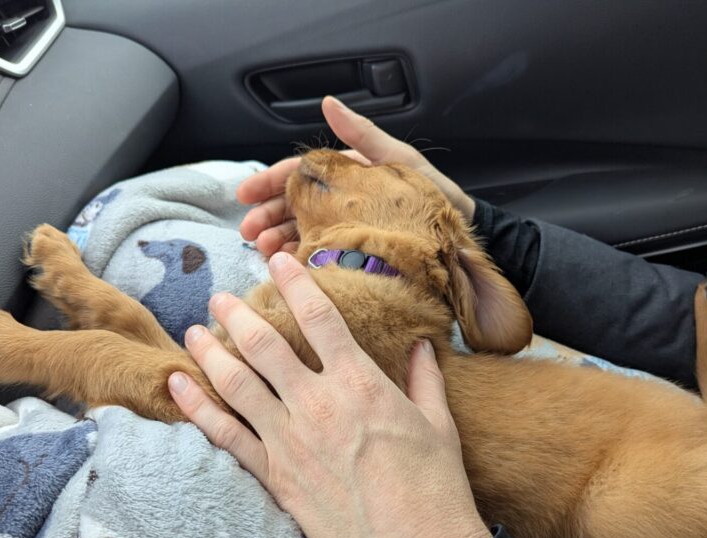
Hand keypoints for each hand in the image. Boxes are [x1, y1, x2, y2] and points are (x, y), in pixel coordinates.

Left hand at [167, 253, 490, 537]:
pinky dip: (197, 407)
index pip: (320, 317)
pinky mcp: (275, 478)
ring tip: (194, 331)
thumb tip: (422, 346)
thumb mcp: (438, 426)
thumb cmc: (437, 491)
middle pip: (264, 344)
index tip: (276, 261)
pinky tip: (178, 385)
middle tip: (220, 296)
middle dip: (237, 313)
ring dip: (210, 352)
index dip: (294, 283)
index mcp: (361, 384)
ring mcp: (290, 442)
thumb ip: (424, 379)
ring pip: (236, 383)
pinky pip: (225, 436)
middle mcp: (318, 404)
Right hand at [239, 96, 475, 256]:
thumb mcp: (399, 159)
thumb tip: (329, 104)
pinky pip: (318, 253)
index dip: (269, 183)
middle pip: (292, 205)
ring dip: (278, 239)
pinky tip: (287, 265)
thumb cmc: (434, 195)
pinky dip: (299, 259)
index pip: (298, 175)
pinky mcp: (353, 252)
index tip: (245, 195)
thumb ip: (362, 134)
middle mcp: (341, 200)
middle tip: (250, 232)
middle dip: (267, 216)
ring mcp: (345, 227)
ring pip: (300, 230)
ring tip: (264, 249)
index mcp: (346, 174)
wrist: (460, 234)